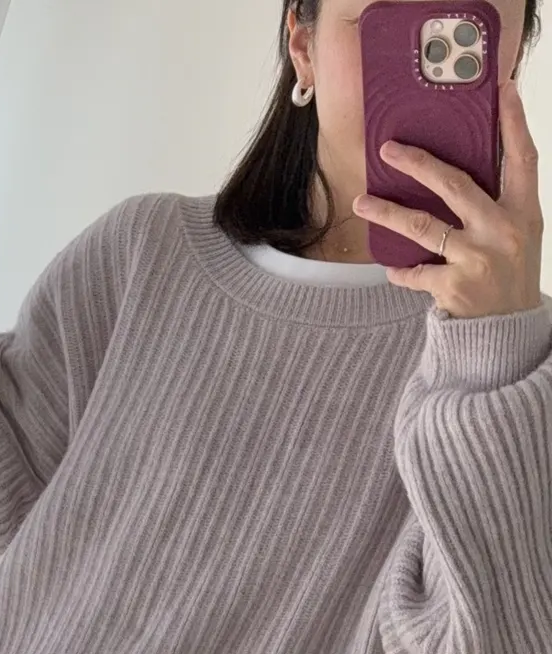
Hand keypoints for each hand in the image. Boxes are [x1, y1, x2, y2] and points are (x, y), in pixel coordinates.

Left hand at [352, 79, 543, 317]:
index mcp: (524, 211)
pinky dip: (401, 272)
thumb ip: (497, 203)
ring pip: (423, 226)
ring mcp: (477, 259)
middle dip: (418, 164)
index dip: (514, 123)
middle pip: (455, 185)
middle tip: (388, 150)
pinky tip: (392, 269)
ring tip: (361, 203)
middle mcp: (502, 230)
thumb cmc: (510, 276)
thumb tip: (456, 172)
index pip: (522, 158)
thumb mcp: (518, 234)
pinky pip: (416, 273)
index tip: (505, 88)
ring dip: (387, 213)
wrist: (509, 334)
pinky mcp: (454, 287)